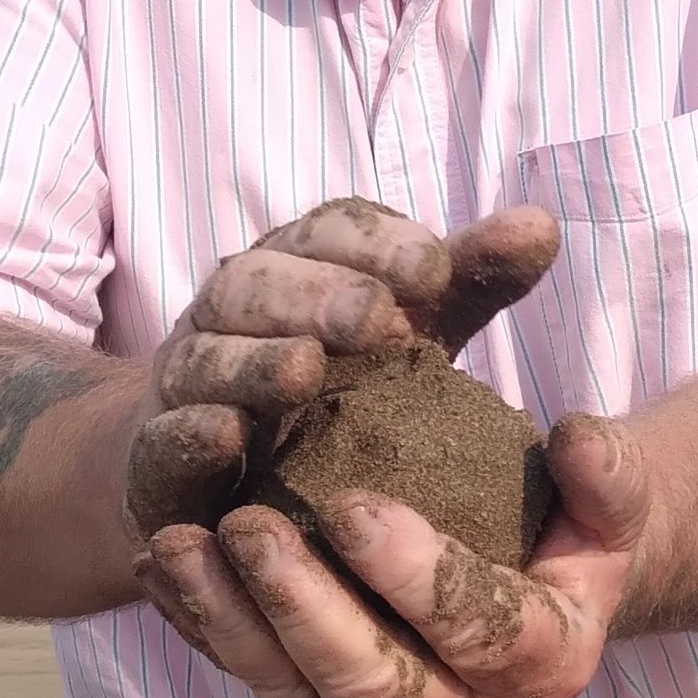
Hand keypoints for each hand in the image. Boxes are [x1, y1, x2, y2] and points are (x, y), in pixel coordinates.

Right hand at [120, 194, 556, 566]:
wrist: (196, 472)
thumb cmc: (326, 387)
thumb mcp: (406, 329)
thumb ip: (468, 281)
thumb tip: (544, 224)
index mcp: (297, 267)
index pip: (331, 233)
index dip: (379, 245)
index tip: (437, 269)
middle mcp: (233, 310)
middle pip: (262, 280)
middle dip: (320, 293)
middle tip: (380, 318)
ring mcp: (186, 381)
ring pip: (209, 355)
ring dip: (256, 360)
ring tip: (306, 370)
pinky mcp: (153, 456)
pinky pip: (162, 438)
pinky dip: (189, 432)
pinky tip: (226, 435)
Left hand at [147, 409, 653, 697]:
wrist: (544, 572)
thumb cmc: (576, 523)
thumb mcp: (613, 494)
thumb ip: (608, 472)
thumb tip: (575, 439)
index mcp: (545, 662)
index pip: (479, 630)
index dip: (416, 575)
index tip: (352, 504)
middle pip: (372, 683)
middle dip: (300, 607)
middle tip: (248, 526)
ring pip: (297, 696)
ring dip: (228, 624)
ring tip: (179, 545)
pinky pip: (255, 678)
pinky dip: (200, 626)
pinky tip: (161, 564)